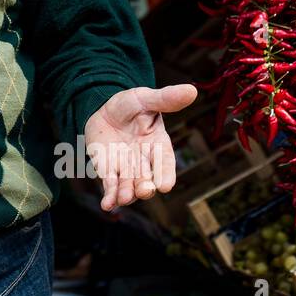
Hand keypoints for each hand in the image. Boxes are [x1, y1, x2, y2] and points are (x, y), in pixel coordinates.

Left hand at [84, 83, 196, 211]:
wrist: (104, 108)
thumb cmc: (130, 105)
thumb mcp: (146, 98)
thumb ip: (166, 98)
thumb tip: (192, 90)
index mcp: (158, 144)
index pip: (165, 162)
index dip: (166, 173)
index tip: (166, 185)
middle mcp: (144, 161)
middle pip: (147, 178)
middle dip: (146, 186)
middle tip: (145, 191)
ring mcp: (126, 168)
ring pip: (128, 186)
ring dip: (127, 194)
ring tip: (124, 198)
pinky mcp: (108, 171)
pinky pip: (110, 186)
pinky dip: (110, 197)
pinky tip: (107, 205)